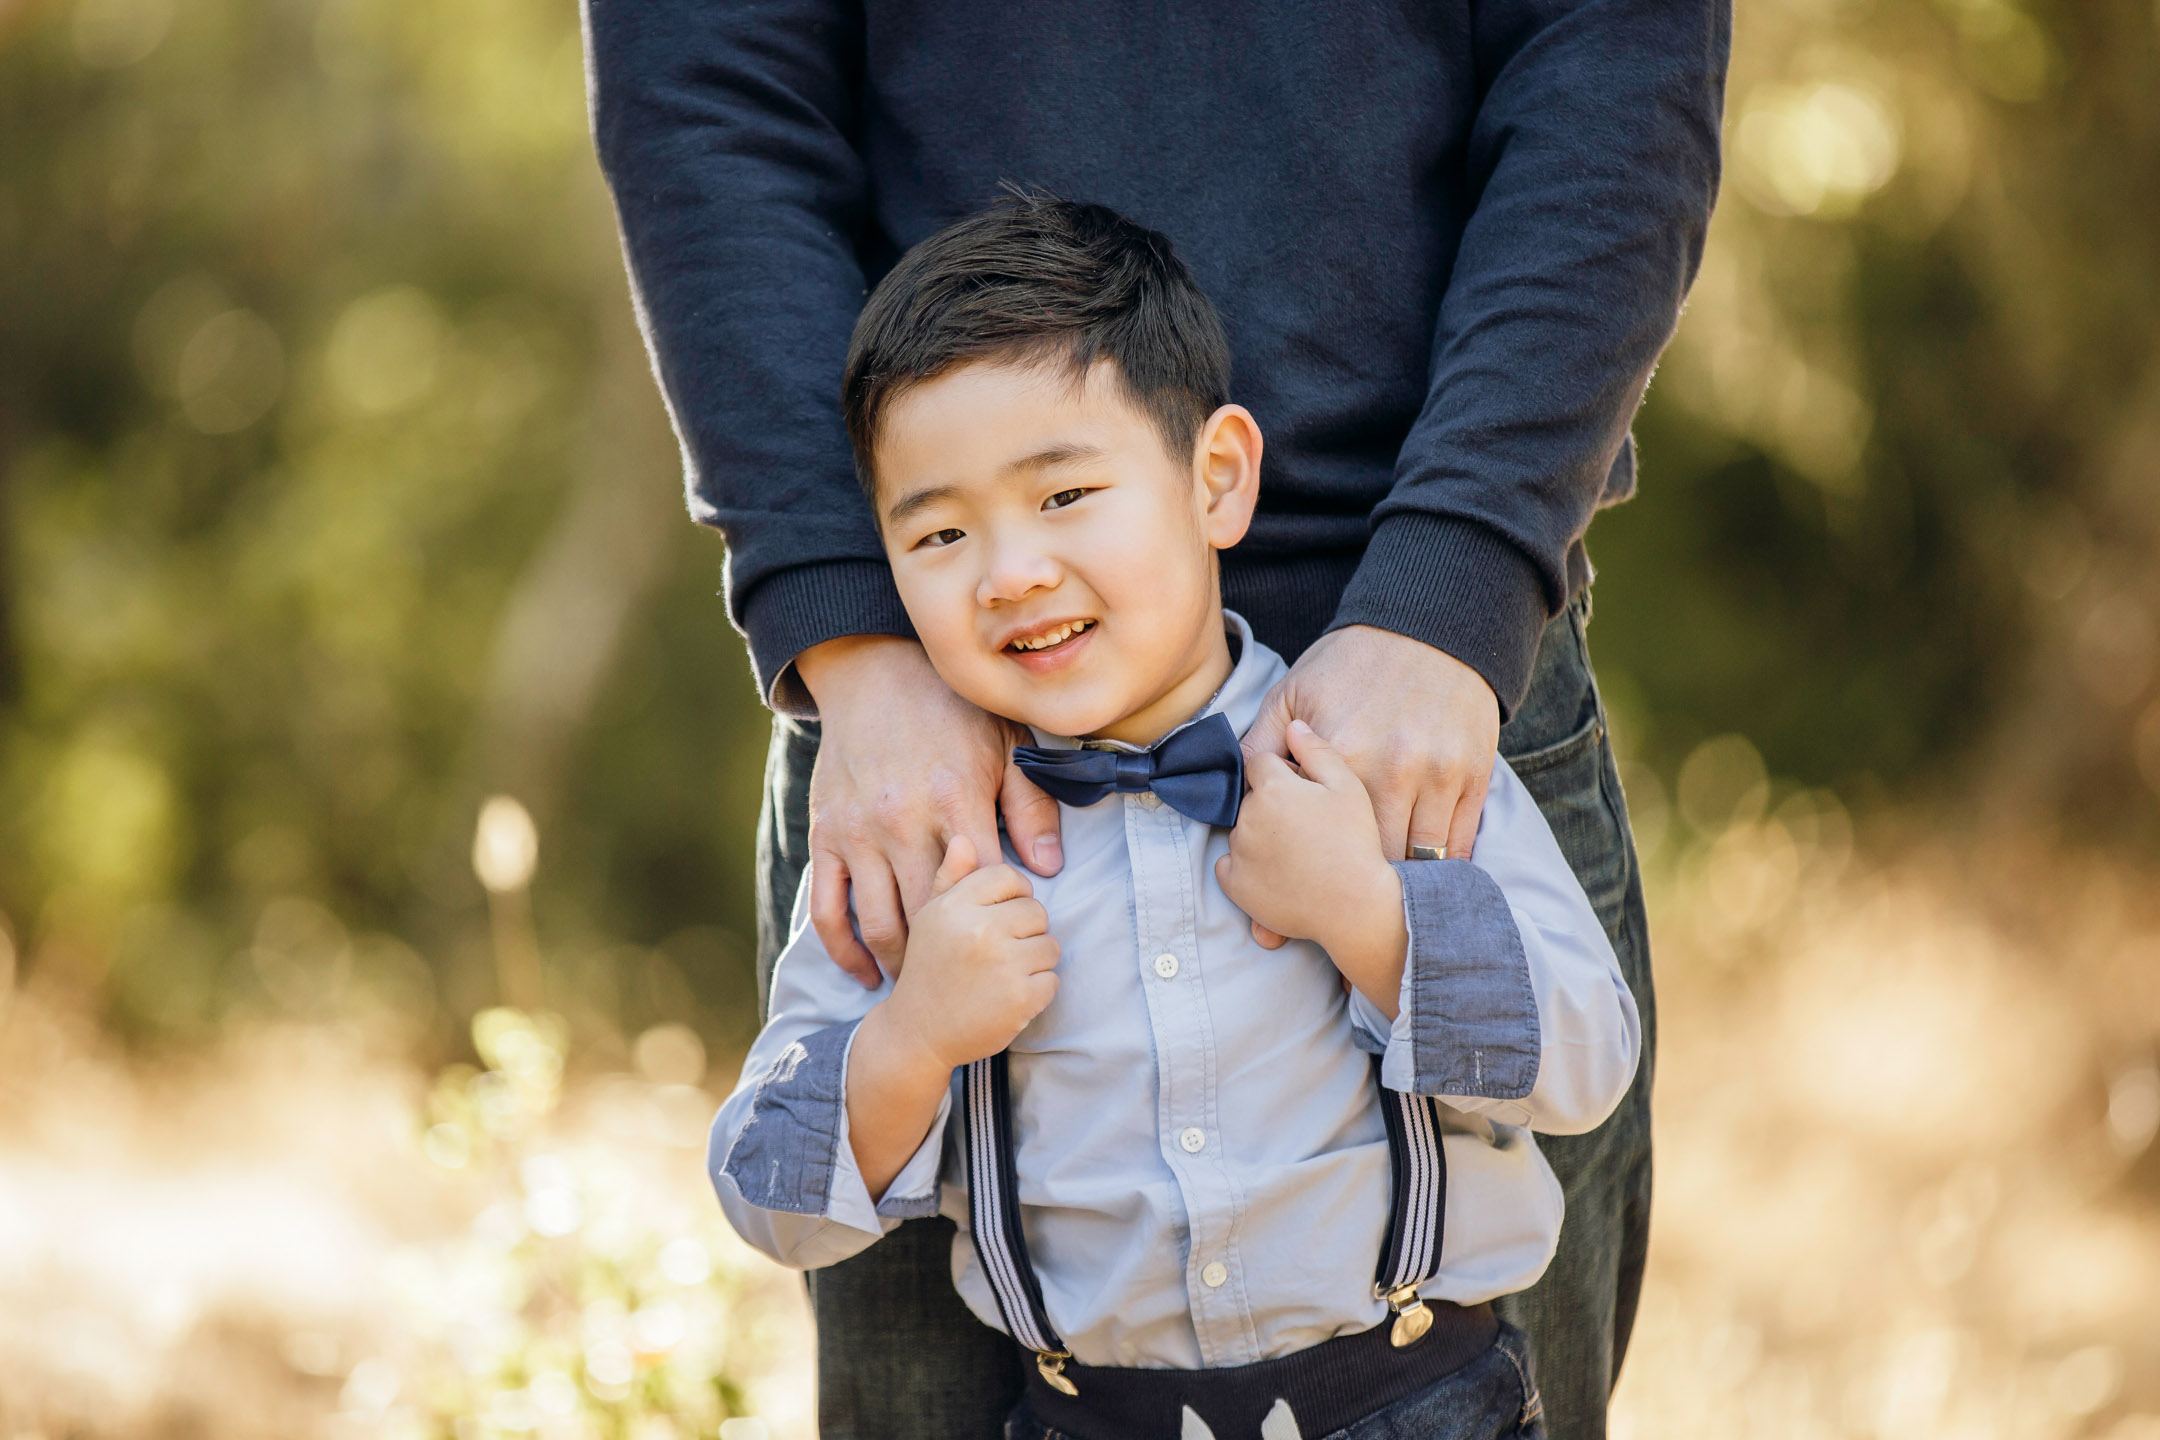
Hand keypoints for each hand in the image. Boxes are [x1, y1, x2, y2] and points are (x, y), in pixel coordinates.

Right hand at [797, 635, 1063, 985]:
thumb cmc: (953, 713)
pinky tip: (865, 972)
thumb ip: (1030, 806)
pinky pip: (828, 910)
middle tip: (969, 981)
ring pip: (880, 923)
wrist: (875, 675)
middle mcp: (904, 821)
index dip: (1001, 920)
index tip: (1011, 939)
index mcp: (956, 799)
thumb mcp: (1006, 745)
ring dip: (902, 964)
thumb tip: (1050, 868)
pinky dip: (845, 951)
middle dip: (951, 957)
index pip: (984, 886)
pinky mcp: (826, 838)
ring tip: (922, 983)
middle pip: (932, 916)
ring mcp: (859, 832)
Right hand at [845, 836, 1058, 1197]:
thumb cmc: (928, 969)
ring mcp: (1001, 963)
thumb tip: (964, 840)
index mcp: (954, 904)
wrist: (916, 1033)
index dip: (1011, 896)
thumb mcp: (930, 918)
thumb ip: (950, 878)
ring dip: (1032, 963)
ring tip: (999, 976)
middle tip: (995, 954)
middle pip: (1036, 910)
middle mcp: (977, 928)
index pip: (1009, 877)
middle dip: (1023, 931)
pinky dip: (1036, 992)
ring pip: (1050, 945)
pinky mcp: (1020, 997)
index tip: (998, 917)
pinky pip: (1052, 980)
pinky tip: (1006, 997)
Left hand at [1215, 721, 1406, 1014]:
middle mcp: (1247, 816)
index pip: (1261, 763)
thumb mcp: (1348, 786)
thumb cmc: (1357, 842)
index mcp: (1273, 787)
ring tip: (1298, 851)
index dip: (1282, 773)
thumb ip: (1317, 751)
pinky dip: (1246, 867)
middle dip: (1271, 804)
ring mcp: (1238, 852)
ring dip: (1260, 835)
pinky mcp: (1235, 885)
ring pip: (1242, 831)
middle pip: (1251, 798)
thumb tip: (1295, 726)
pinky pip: (1229, 866)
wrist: (1356, 906)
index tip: (1303, 791)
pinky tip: (1277, 870)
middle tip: (1307, 825)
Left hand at [1242, 625, 1497, 941]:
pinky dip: (1442, 869)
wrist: (1429, 629)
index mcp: (1341, 751)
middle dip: (1355, 885)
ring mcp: (1438, 774)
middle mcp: (1392, 768)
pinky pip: (1459, 843)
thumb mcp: (1293, 693)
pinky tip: (1422, 879)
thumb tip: (1235, 798)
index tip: (1303, 889)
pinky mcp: (1474, 775)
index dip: (1306, 868)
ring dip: (1400, 884)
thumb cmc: (1351, 664)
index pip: (1317, 833)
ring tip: (1383, 898)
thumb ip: (1262, 745)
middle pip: (1371, 857)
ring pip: (1419, 859)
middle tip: (1344, 906)